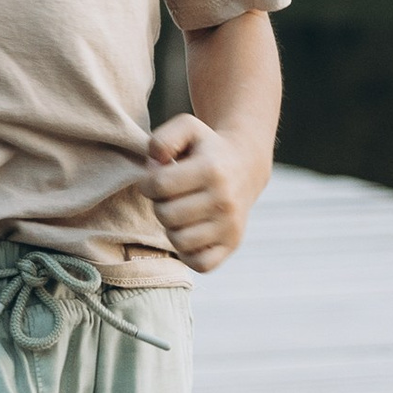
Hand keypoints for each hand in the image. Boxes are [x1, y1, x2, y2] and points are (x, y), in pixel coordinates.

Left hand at [144, 110, 268, 272]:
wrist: (245, 165)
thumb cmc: (206, 148)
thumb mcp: (186, 128)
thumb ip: (162, 139)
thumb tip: (154, 165)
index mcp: (211, 169)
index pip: (158, 185)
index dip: (147, 182)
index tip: (155, 178)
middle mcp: (224, 199)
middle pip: (166, 214)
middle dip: (159, 204)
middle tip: (169, 196)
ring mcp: (230, 225)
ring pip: (178, 241)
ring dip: (171, 227)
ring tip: (179, 212)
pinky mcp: (233, 244)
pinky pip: (200, 264)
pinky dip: (188, 252)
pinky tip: (188, 232)